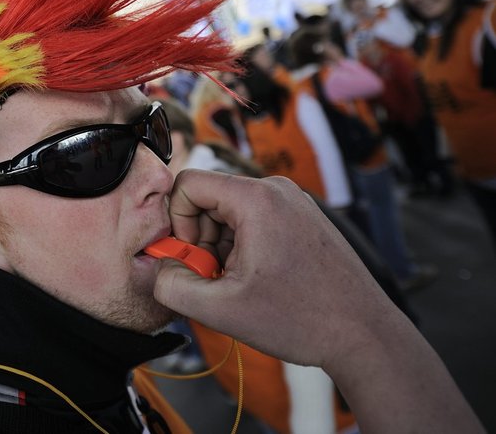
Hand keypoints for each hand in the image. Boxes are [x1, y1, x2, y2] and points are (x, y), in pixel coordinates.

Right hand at [153, 170, 389, 368]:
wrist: (365, 335)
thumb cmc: (302, 319)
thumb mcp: (220, 308)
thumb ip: (171, 285)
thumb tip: (154, 268)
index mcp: (256, 199)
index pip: (189, 183)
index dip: (177, 222)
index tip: (191, 258)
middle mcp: (277, 190)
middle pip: (210, 198)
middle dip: (200, 238)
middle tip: (213, 278)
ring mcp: (295, 203)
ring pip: (231, 211)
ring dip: (221, 246)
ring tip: (238, 284)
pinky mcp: (304, 219)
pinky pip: (256, 220)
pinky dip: (244, 247)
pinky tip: (258, 282)